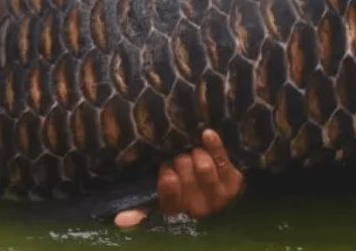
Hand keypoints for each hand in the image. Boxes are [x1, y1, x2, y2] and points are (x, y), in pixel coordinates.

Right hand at [114, 129, 243, 227]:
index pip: (168, 196)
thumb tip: (120, 220)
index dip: (167, 179)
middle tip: (182, 159)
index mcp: (179, 213)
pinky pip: (222, 159)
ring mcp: (220, 196)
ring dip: (196, 154)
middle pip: (184, 173)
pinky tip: (207, 135)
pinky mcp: (235, 182)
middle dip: (181, 162)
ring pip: (203, 166)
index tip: (166, 169)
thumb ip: (140, 209)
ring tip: (194, 153)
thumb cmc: (183, 192)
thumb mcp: (160, 203)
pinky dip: (214, 145)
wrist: (221, 192)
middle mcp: (200, 209)